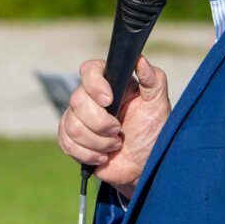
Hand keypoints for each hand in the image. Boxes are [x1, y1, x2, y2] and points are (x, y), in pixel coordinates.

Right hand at [57, 55, 170, 197]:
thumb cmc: (152, 131)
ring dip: (98, 142)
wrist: (143, 164)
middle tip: (119, 131)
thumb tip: (140, 59)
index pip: (89, 70)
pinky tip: (102, 155)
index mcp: (110, 83)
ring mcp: (77, 117)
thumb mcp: (158, 105)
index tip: (109, 100)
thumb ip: (154, 80)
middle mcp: (90, 97)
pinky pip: (66, 142)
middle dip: (101, 123)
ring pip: (73, 126)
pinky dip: (88, 154)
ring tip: (114, 144)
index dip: (94, 85)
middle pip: (77, 101)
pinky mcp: (70, 137)